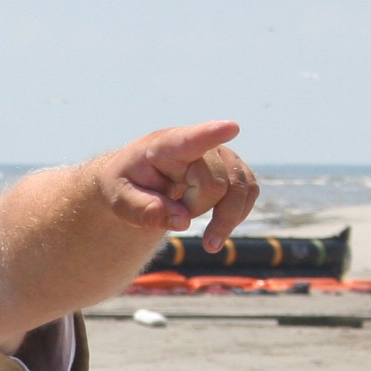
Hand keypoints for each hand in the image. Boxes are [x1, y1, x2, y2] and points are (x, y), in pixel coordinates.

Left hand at [96, 121, 259, 251]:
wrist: (138, 179)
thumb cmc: (127, 185)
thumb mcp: (121, 201)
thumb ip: (145, 211)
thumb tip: (183, 221)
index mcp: (165, 147)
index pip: (190, 140)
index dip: (211, 134)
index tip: (230, 128)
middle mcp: (199, 145)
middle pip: (215, 184)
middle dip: (197, 208)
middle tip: (172, 213)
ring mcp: (221, 155)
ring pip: (240, 189)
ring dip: (224, 219)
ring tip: (207, 242)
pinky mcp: (234, 169)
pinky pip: (249, 193)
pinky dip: (236, 216)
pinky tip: (219, 228)